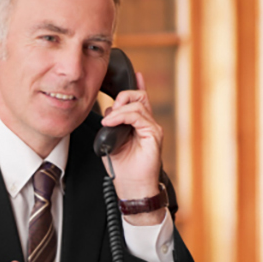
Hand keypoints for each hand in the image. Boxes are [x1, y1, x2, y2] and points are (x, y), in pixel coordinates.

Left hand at [100, 72, 164, 224]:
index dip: (137, 85)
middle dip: (122, 97)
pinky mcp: (154, 134)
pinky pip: (139, 116)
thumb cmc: (123, 168)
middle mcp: (148, 123)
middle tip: (109, 113)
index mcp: (139, 124)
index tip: (134, 74)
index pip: (140, 99)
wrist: (132, 187)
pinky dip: (122, 117)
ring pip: (137, 104)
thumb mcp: (111, 142)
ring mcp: (152, 128)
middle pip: (138, 96)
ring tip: (108, 122)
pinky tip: (111, 123)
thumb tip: (108, 113)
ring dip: (119, 110)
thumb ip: (112, 125)